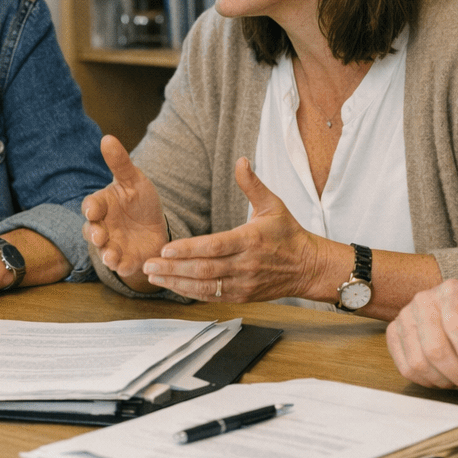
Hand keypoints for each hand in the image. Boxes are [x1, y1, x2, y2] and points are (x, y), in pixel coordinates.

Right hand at [81, 135, 167, 292]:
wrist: (156, 225)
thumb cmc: (139, 200)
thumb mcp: (134, 180)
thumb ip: (120, 163)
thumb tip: (107, 138)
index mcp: (104, 205)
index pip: (92, 205)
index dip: (91, 208)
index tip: (93, 210)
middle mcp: (104, 227)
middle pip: (92, 232)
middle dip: (94, 234)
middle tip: (99, 236)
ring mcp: (113, 245)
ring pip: (104, 252)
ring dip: (106, 255)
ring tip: (111, 256)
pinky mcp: (127, 260)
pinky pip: (122, 266)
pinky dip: (122, 267)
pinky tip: (126, 266)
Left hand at [142, 157, 323, 301]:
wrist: (308, 267)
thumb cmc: (288, 234)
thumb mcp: (273, 205)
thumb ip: (252, 185)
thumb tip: (241, 160)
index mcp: (251, 240)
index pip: (216, 246)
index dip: (190, 249)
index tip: (166, 248)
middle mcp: (246, 264)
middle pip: (205, 269)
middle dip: (174, 268)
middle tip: (148, 264)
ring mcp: (244, 283)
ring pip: (205, 287)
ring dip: (177, 282)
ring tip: (153, 276)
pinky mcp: (242, 296)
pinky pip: (212, 297)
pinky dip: (190, 293)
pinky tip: (172, 286)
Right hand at [385, 279, 457, 390]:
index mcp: (453, 291)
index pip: (456, 323)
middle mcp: (424, 300)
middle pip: (435, 348)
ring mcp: (404, 316)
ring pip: (419, 362)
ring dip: (443, 380)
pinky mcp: (394, 334)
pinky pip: (406, 367)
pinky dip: (427, 381)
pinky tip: (443, 378)